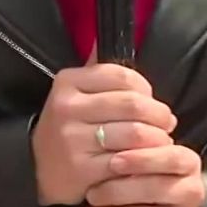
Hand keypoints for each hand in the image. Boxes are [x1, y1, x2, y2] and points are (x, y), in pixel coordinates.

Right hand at [31, 60, 176, 206]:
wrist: (39, 169)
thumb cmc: (70, 127)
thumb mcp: (76, 93)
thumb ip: (98, 71)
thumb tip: (103, 37)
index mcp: (68, 82)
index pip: (122, 75)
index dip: (146, 88)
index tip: (151, 100)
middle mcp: (67, 107)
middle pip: (132, 104)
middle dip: (159, 115)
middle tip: (167, 123)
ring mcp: (72, 139)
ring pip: (134, 133)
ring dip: (157, 139)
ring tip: (161, 141)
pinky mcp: (81, 169)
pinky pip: (127, 161)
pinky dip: (145, 161)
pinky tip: (147, 161)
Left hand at [80, 144, 205, 206]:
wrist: (159, 206)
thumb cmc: (144, 172)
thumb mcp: (142, 153)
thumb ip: (133, 146)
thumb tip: (107, 137)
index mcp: (188, 164)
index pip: (171, 158)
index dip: (143, 159)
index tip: (113, 161)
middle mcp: (192, 193)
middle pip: (155, 190)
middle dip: (117, 192)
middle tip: (91, 194)